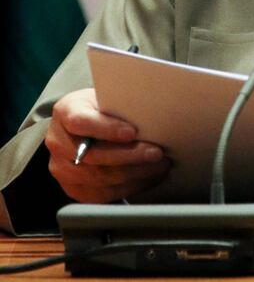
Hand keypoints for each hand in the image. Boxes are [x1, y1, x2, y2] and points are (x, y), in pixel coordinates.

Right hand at [45, 88, 170, 202]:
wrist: (82, 126)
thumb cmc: (100, 106)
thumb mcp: (106, 95)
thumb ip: (119, 104)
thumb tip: (150, 115)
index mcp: (65, 111)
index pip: (81, 122)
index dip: (107, 129)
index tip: (132, 132)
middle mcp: (58, 142)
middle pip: (93, 155)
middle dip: (130, 155)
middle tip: (157, 153)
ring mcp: (62, 169)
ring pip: (99, 178)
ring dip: (135, 174)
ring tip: (159, 166)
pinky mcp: (72, 189)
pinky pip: (102, 194)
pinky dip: (129, 187)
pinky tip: (148, 177)